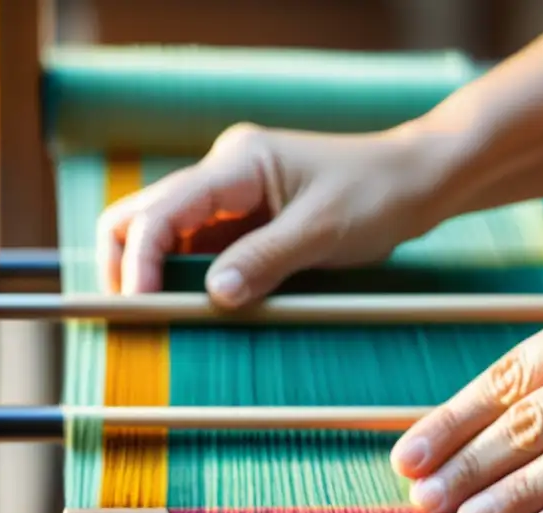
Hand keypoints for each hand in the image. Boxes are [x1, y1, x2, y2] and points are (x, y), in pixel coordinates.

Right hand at [96, 122, 443, 305]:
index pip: (162, 209)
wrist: (415, 181)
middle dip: (127, 263)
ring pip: (167, 235)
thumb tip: (213, 296)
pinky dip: (188, 279)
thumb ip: (266, 259)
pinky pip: (202, 251)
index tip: (137, 304)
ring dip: (155, 275)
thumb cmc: (377, 194)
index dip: (139, 258)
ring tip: (157, 320)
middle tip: (132, 316)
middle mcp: (224, 175)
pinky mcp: (247, 223)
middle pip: (143, 214)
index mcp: (237, 163)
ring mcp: (232, 199)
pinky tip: (192, 309)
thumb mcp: (324, 230)